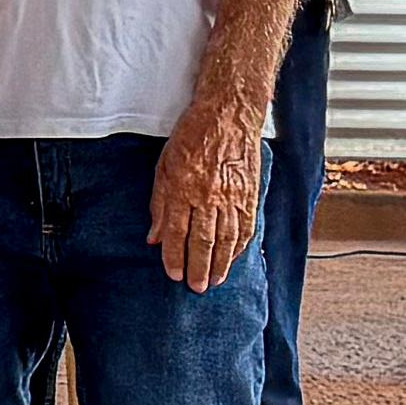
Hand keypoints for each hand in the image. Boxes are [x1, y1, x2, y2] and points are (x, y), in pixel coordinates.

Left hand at [150, 96, 265, 291]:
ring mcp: (233, 197)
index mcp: (183, 189)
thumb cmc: (191, 139)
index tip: (173, 275)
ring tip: (215, 280)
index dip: (174, 256)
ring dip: (222, 263)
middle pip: (204, 241)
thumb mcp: (163, 167)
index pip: (177, 232)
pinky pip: (246, 227)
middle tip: (196, 288)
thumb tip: (154, 237)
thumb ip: (159, 204)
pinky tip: (235, 259)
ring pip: (228, 239)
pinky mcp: (250, 194)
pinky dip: (241, 247)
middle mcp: (209, 196)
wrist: (228, 116)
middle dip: (199, 268)